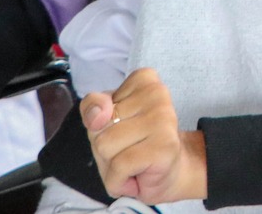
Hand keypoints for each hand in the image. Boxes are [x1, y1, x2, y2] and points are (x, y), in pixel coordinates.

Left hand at [81, 68, 205, 204]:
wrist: (169, 174)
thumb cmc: (134, 146)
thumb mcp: (104, 123)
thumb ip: (92, 107)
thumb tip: (98, 114)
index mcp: (143, 79)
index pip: (93, 105)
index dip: (100, 126)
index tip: (124, 129)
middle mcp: (157, 92)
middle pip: (98, 127)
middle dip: (105, 148)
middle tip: (130, 149)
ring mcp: (163, 118)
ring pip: (105, 146)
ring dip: (112, 166)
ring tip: (134, 162)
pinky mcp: (165, 145)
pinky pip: (119, 166)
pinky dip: (119, 181)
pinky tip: (137, 175)